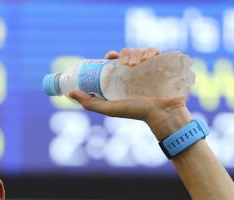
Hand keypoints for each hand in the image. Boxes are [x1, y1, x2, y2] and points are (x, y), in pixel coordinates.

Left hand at [68, 48, 190, 137]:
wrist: (162, 114)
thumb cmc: (136, 113)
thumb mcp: (110, 109)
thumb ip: (90, 103)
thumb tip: (70, 93)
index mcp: (124, 79)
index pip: (116, 61)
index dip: (112, 55)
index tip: (109, 56)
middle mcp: (136, 73)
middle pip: (128, 53)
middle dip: (125, 53)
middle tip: (123, 61)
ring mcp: (150, 68)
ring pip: (141, 51)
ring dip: (136, 52)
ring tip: (135, 65)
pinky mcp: (163, 66)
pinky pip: (155, 51)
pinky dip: (150, 51)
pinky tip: (147, 59)